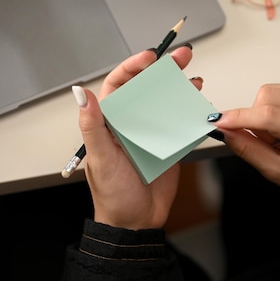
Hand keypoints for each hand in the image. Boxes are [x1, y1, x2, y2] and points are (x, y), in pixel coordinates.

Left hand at [75, 46, 197, 229]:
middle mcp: (130, 123)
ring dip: (178, 86)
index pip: (119, 85)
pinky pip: (178, 122)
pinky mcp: (167, 144)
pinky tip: (198, 102)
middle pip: (146, 88)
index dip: (133, 67)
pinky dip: (189, 110)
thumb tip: (80, 93)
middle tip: (181, 57)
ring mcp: (149, 133)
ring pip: (164, 102)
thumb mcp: (101, 159)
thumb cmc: (113, 195)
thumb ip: (92, 126)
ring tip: (193, 76)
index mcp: (110, 123)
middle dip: (163, 70)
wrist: (136, 223)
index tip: (149, 57)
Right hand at [210, 84, 279, 208]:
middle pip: (268, 96)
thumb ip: (249, 150)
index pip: (270, 116)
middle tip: (265, 140)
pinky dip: (274, 107)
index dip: (239, 117)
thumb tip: (226, 131)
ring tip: (278, 135)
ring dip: (264, 112)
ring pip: (272, 91)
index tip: (219, 122)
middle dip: (254, 117)